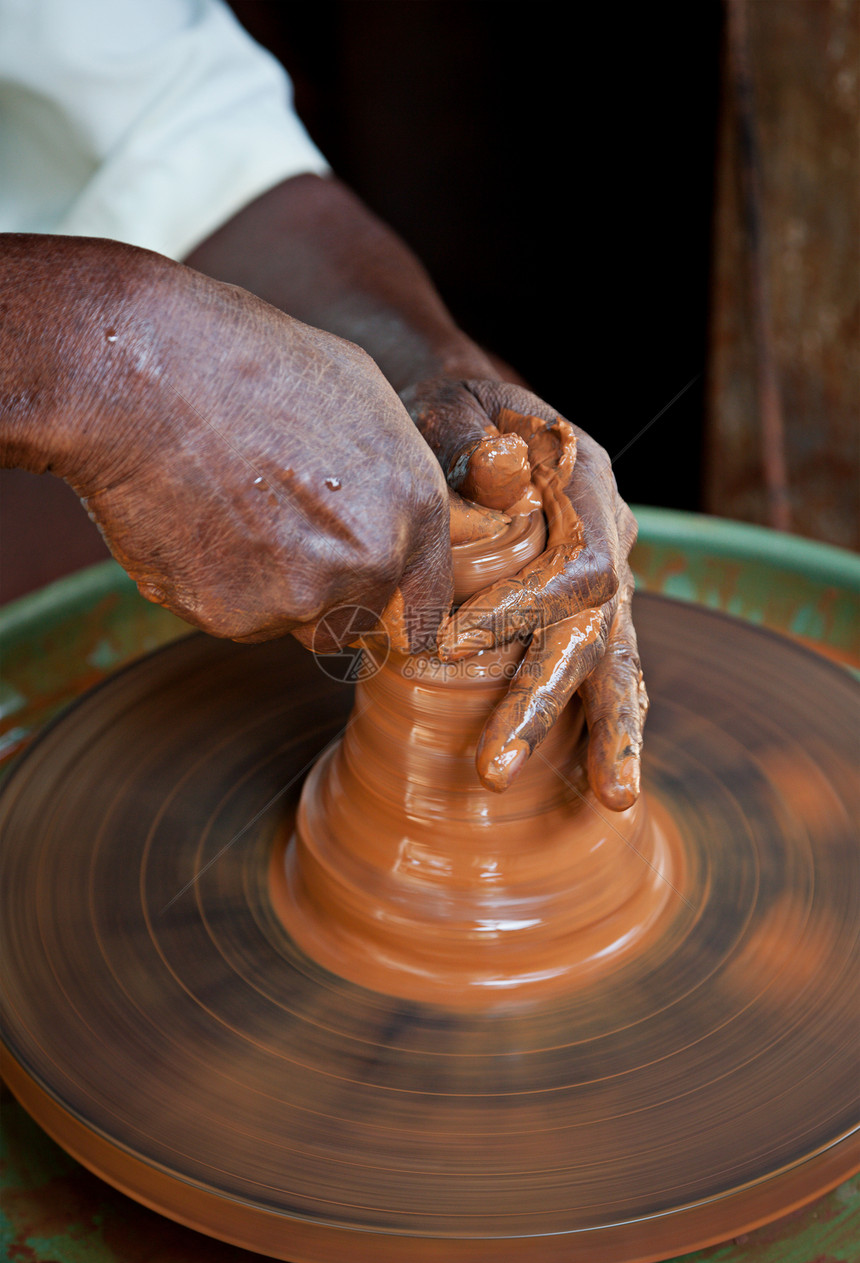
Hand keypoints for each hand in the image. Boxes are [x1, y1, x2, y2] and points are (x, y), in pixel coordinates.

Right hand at [1, 236, 451, 648]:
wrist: (143, 372)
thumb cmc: (247, 363)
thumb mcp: (359, 394)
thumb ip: (391, 479)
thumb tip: (394, 524)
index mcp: (414, 507)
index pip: (424, 609)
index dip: (393, 610)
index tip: (369, 610)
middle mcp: (369, 562)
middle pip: (350, 623)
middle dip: (321, 598)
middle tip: (273, 533)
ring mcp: (299, 596)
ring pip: (286, 620)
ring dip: (264, 589)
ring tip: (227, 509)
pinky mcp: (231, 615)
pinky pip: (230, 617)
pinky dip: (211, 585)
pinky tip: (192, 520)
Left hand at [402, 376, 647, 809]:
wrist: (477, 417)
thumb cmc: (455, 413)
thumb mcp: (456, 405)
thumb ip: (472, 438)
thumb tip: (495, 465)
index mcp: (585, 488)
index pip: (577, 563)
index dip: (524, 609)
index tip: (452, 645)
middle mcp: (607, 540)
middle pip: (596, 629)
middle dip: (546, 702)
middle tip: (494, 768)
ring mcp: (605, 581)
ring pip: (619, 662)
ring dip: (613, 734)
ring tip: (613, 799)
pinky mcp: (587, 613)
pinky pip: (608, 671)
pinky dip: (606, 724)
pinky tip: (603, 783)